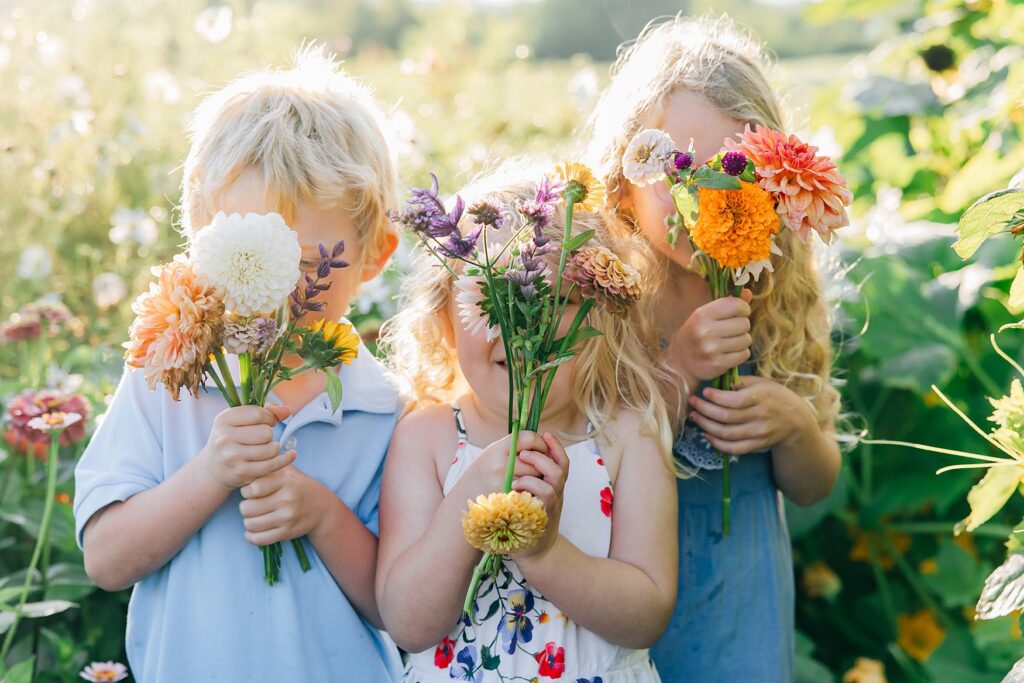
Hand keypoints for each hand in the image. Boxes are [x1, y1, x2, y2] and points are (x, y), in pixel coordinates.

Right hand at [199, 404, 293, 490]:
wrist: (213, 469)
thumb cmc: (232, 439)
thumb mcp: (240, 421)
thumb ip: (265, 412)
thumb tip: (287, 411)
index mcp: (223, 420)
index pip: (258, 414)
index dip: (269, 417)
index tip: (268, 421)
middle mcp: (224, 437)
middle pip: (266, 432)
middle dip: (269, 434)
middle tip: (263, 438)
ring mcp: (232, 456)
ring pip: (270, 449)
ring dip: (274, 448)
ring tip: (268, 448)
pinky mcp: (241, 472)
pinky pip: (271, 465)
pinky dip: (284, 460)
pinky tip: (290, 455)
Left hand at [239, 465, 330, 545]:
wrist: (323, 509)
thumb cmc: (300, 487)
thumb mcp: (289, 472)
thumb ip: (271, 464)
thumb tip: (252, 458)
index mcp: (286, 481)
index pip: (253, 488)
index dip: (246, 490)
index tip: (250, 491)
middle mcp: (287, 499)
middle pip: (248, 508)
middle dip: (245, 507)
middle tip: (251, 505)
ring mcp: (287, 518)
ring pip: (250, 524)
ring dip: (248, 521)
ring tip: (253, 516)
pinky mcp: (287, 533)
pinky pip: (259, 539)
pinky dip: (251, 536)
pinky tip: (253, 530)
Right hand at [454, 430, 546, 499]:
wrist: (462, 500)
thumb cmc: (480, 475)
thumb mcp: (491, 454)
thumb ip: (512, 447)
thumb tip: (539, 439)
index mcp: (496, 449)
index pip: (528, 437)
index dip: (539, 442)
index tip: (542, 447)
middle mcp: (500, 465)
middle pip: (535, 459)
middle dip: (541, 462)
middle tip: (540, 465)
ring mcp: (504, 484)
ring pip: (535, 477)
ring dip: (538, 478)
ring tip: (531, 478)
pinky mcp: (509, 500)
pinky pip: (530, 492)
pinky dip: (532, 491)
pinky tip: (526, 491)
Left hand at [511, 432, 568, 559]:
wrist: (537, 552)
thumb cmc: (529, 520)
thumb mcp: (534, 496)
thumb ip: (532, 478)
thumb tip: (518, 453)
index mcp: (555, 485)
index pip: (561, 460)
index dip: (555, 446)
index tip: (545, 433)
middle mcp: (558, 492)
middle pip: (561, 465)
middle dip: (545, 452)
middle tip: (525, 450)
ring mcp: (553, 504)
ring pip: (555, 477)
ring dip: (538, 465)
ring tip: (522, 460)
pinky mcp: (545, 515)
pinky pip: (544, 494)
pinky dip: (530, 485)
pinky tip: (515, 485)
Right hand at [667, 290, 751, 383]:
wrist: (680, 362)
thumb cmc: (695, 334)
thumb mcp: (705, 316)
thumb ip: (727, 303)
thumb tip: (747, 292)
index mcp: (702, 315)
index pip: (736, 305)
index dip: (743, 309)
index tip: (738, 314)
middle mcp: (706, 331)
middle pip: (744, 323)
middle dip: (741, 327)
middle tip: (731, 331)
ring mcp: (711, 349)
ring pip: (746, 340)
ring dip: (741, 341)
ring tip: (728, 343)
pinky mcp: (718, 364)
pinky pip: (744, 354)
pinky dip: (740, 354)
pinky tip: (728, 354)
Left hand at [687, 375, 813, 454]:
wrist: (796, 420)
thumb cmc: (774, 396)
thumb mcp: (762, 383)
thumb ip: (740, 383)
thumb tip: (717, 384)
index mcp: (761, 397)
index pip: (735, 400)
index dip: (716, 398)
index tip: (704, 392)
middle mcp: (760, 416)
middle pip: (727, 417)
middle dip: (705, 410)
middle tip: (692, 402)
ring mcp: (759, 433)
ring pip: (727, 433)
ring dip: (706, 426)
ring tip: (695, 416)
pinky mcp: (757, 445)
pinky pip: (734, 448)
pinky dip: (718, 443)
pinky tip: (707, 434)